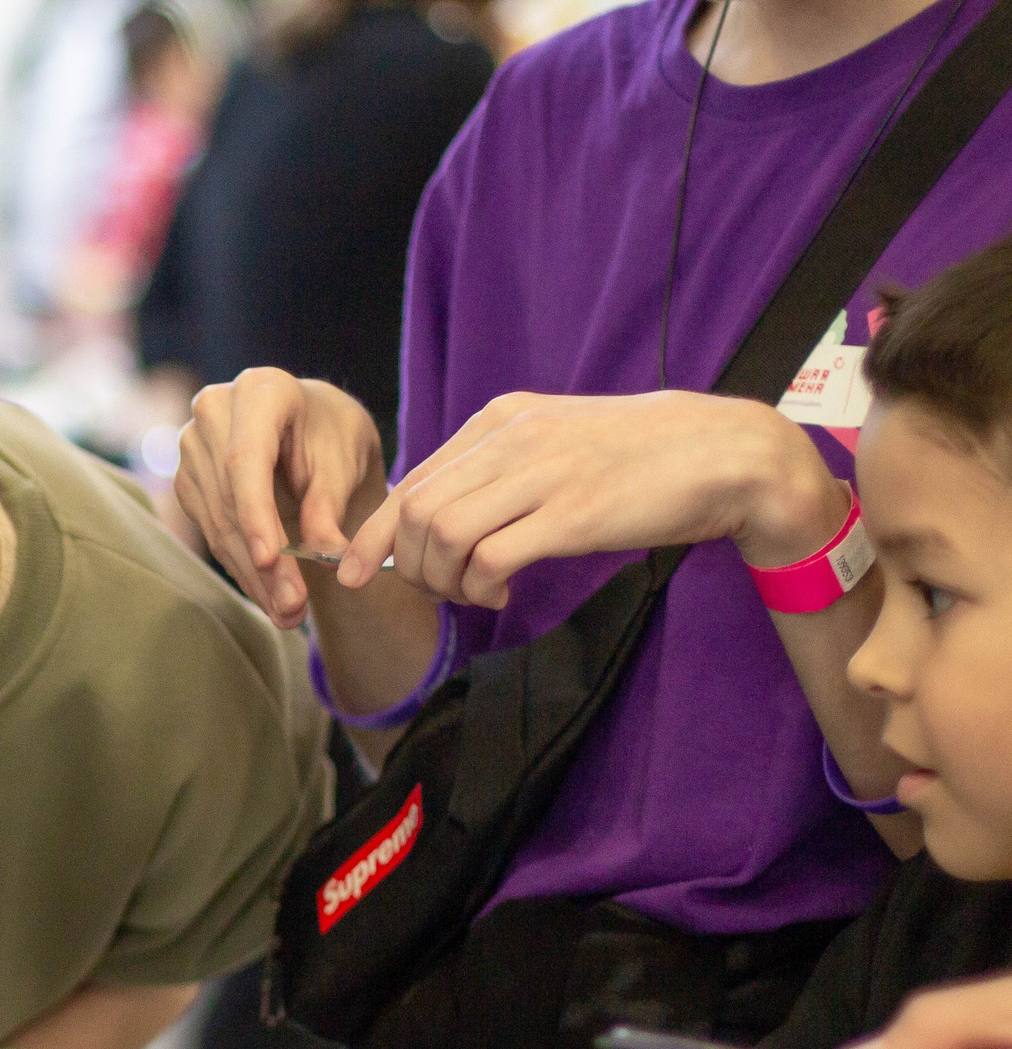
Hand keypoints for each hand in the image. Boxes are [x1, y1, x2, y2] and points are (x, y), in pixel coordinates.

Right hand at [174, 369, 388, 627]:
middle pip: (230, 500)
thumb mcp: (343, 463)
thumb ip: (329, 506)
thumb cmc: (333, 437)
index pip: (246, 460)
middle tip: (295, 609)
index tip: (272, 561)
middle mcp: (214, 413)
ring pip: (219, 525)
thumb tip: (325, 556)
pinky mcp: (189, 482)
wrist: (310, 431)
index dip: (256, 514)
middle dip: (263, 562)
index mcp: (260, 390)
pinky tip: (270, 598)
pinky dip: (243, 569)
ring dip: (254, 577)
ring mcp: (193, 448)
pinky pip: (214, 534)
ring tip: (290, 615)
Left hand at [344, 391, 850, 609]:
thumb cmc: (640, 459)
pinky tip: (499, 593)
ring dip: (443, 581)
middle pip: (416, 511)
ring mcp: (542, 474)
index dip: (373, 534)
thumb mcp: (554, 444)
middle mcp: (512, 440)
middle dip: (410, 565)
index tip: (357, 571)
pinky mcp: (572, 513)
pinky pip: (489, 558)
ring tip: (474, 593)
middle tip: (441, 590)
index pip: (411, 480)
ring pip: (443, 535)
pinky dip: (480, 587)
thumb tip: (438, 519)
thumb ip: (498, 470)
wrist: (725, 453)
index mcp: (500, 421)